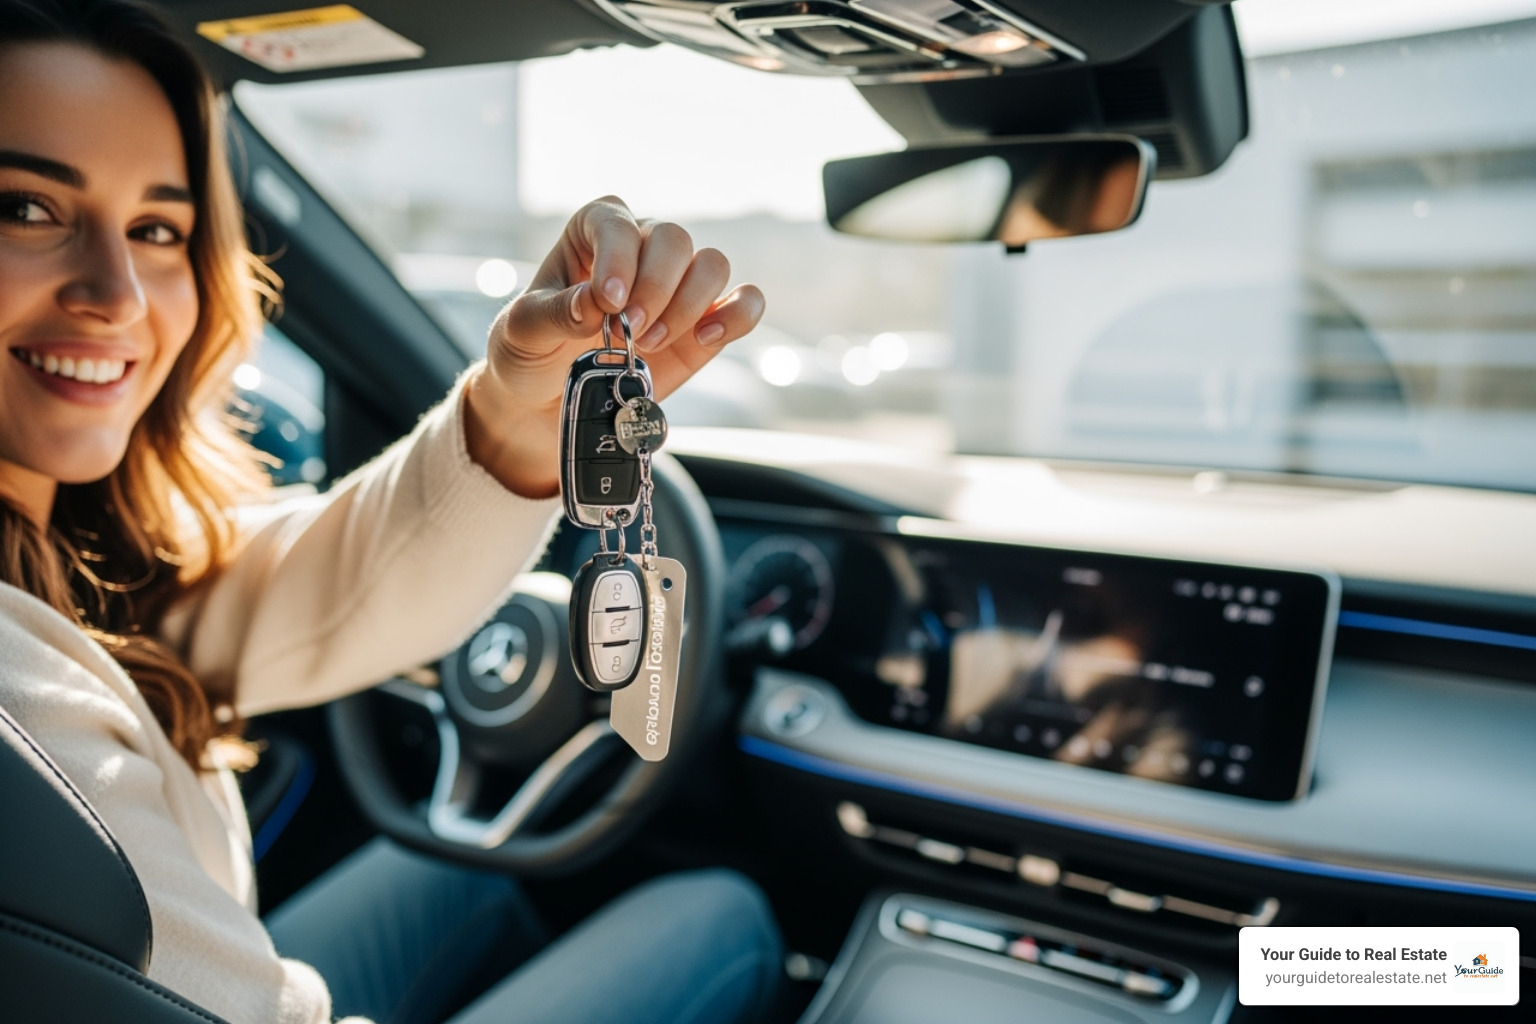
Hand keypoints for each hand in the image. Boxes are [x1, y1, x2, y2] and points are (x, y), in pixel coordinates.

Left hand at [463, 196, 764, 497]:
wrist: (549, 401)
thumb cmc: (531, 352)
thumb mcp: (523, 332)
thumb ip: (554, 312)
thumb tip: (596, 301)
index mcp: (593, 233)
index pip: (617, 222)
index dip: (619, 257)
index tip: (609, 301)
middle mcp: (642, 248)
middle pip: (674, 238)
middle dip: (656, 287)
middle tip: (630, 331)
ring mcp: (678, 285)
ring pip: (712, 265)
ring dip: (687, 306)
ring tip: (650, 344)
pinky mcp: (706, 323)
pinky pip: (745, 302)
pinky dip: (737, 315)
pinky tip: (706, 337)